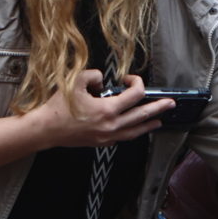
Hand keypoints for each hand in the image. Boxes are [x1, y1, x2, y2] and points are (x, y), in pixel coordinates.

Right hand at [24, 70, 169, 148]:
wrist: (46, 130)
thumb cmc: (58, 107)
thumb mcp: (75, 82)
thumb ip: (93, 75)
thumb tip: (103, 80)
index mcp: (108, 110)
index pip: (135, 95)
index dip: (136, 83)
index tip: (129, 79)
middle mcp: (111, 125)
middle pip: (142, 115)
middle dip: (159, 108)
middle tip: (171, 103)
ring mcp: (108, 136)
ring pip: (135, 131)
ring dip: (149, 124)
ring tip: (160, 120)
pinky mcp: (102, 143)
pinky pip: (123, 138)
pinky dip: (133, 132)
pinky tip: (136, 129)